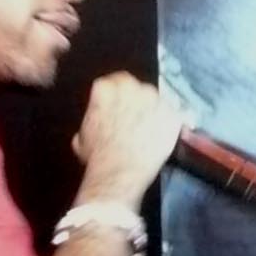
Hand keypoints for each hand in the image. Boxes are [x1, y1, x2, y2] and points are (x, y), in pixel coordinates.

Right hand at [72, 73, 185, 203]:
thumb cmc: (98, 157)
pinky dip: (169, 125)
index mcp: (106, 88)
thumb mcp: (82, 134)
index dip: (118, 98)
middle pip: (137, 88)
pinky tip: (160, 137)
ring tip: (147, 132)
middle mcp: (132, 87)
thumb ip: (93, 117)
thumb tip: (97, 119)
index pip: (114, 82)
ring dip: (153, 112)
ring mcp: (155, 100)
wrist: (118, 173)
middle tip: (134, 120)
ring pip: (156, 100)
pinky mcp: (172, 115)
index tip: (120, 108)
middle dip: (136, 102)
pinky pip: (173, 116)